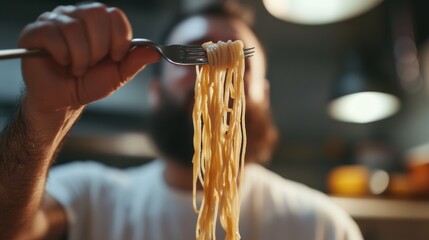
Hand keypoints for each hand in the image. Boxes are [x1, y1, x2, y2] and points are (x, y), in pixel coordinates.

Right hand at [19, 2, 159, 112]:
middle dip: (99, 47)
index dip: (119, 39)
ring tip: (77, 68)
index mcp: (99, 23)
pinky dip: (62, 55)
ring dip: (80, 56)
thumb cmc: (88, 83)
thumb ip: (135, 61)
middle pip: (96, 14)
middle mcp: (77, 16)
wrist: (64, 101)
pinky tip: (61, 63)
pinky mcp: (35, 31)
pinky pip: (52, 34)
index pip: (115, 15)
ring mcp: (55, 21)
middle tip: (93, 63)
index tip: (115, 57)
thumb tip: (156, 52)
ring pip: (74, 28)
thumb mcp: (118, 75)